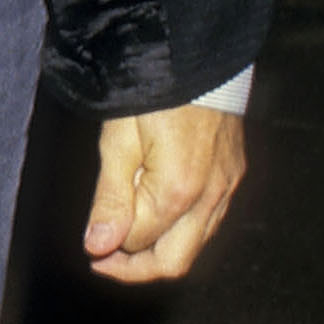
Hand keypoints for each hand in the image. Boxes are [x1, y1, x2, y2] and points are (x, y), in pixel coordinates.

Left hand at [83, 105, 244, 283]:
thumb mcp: (117, 141)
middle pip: (175, 261)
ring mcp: (228, 187)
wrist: (195, 56)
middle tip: (103, 258)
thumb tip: (98, 246)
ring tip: (125, 231)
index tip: (89, 244)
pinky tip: (157, 210)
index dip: (109, 246)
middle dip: (137, 267)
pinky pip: (210, 220)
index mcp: (178, 191)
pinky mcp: (234, 175)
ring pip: (196, 243)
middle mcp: (211, 197)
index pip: (139, 241)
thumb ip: (110, 198)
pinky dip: (182, 227)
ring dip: (160, 248)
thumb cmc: (151, 92)